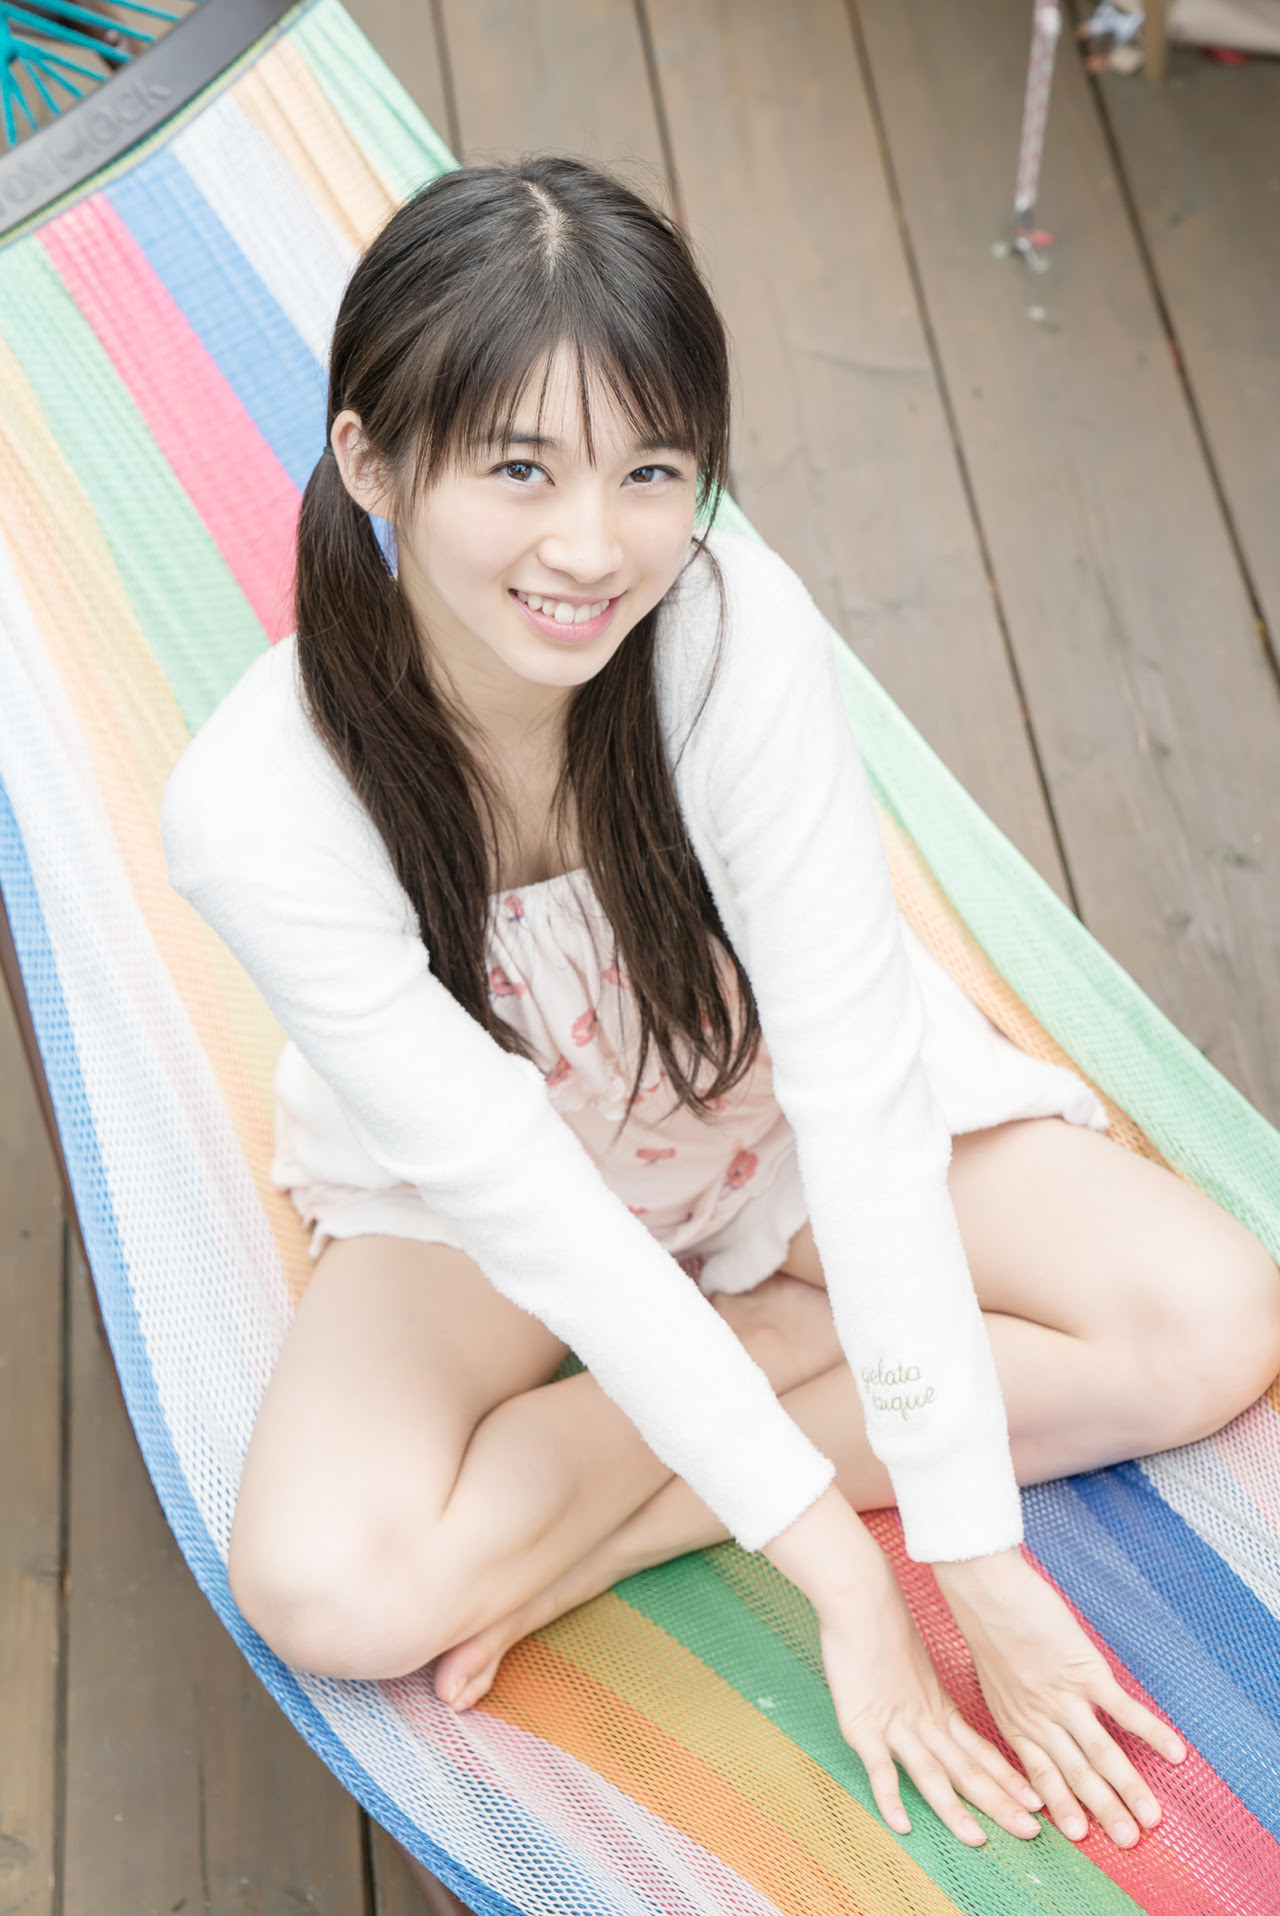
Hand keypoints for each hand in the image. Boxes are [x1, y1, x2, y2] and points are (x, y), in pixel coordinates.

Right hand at [766, 1491, 1043, 1845]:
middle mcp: (923, 1722)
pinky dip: (890, 1797)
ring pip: (931, 1774)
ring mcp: (894, 1725)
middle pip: (966, 1769)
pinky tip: (902, 1825)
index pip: (981, 1751)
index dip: (1007, 1778)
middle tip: (1031, 1831)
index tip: (1036, 1802)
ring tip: (977, 1839)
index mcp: (938, 1709)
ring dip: (955, 1809)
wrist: (859, 1597)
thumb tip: (941, 1714)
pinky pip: (879, 1768)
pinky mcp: (862, 1724)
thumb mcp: (916, 1667)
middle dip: (999, 1803)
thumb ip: (928, 1695)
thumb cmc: (883, 1624)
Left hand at [935, 1547, 1185, 1848]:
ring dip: (1128, 1788)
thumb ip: (1016, 1705)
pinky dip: (1150, 1733)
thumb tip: (1036, 1720)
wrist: (984, 1591)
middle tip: (1129, 1843)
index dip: (1064, 1807)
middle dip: (1104, 1812)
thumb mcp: (993, 1679)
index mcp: (1015, 1723)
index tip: (1083, 1836)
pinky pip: (1122, 1710)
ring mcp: (1063, 1698)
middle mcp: (1040, 1719)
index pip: (1043, 1777)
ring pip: (1101, 1753)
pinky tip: (1174, 1753)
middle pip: (1077, 1775)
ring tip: (1150, 1819)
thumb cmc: (986, 1625)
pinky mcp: (1083, 1671)